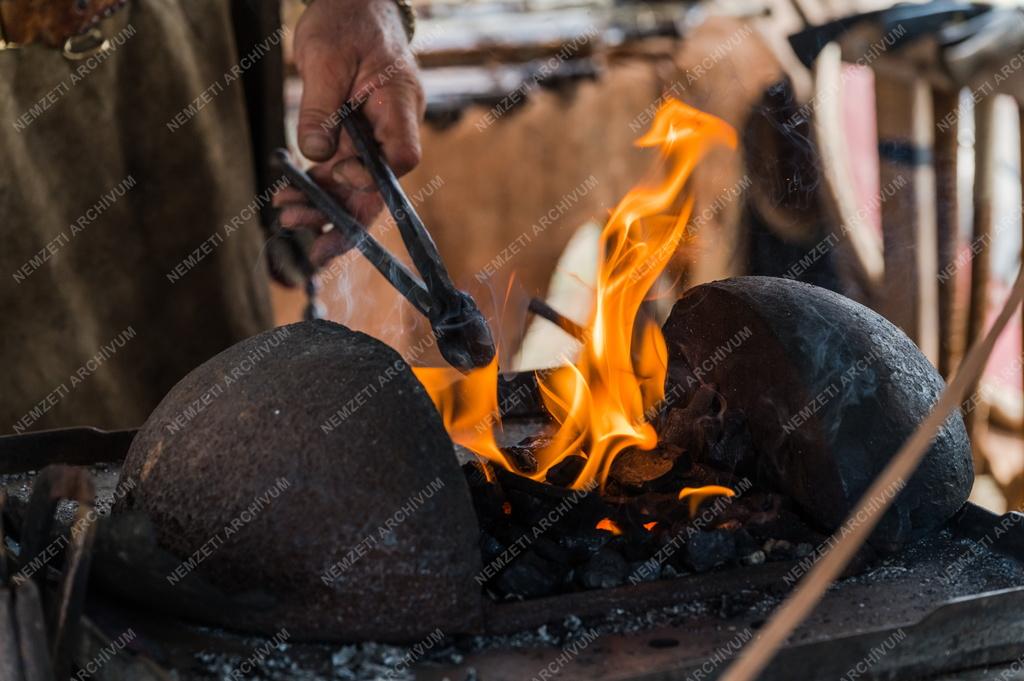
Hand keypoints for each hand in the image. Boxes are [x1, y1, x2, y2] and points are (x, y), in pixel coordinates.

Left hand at [273, 0, 424, 267]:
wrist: (352, 6)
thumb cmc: (346, 23)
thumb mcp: (325, 60)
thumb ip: (321, 109)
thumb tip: (315, 156)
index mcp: (399, 105)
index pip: (403, 157)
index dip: (375, 179)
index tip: (340, 176)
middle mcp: (392, 128)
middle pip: (379, 188)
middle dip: (347, 220)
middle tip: (316, 250)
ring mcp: (374, 138)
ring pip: (356, 189)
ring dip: (324, 209)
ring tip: (288, 219)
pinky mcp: (354, 141)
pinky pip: (340, 175)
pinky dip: (316, 191)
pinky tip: (289, 202)